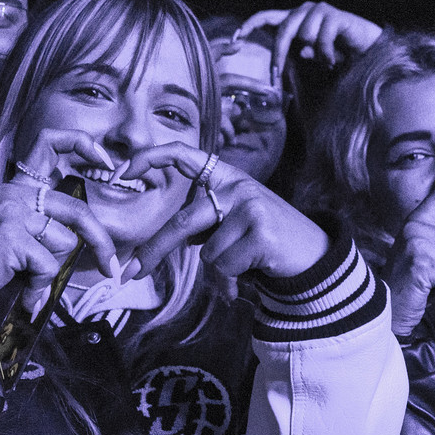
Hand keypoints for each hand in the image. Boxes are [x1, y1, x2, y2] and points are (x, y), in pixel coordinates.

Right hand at [0, 129, 120, 306]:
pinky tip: (24, 286)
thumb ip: (54, 222)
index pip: (48, 142)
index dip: (81, 143)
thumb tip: (95, 235)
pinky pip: (48, 263)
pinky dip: (41, 282)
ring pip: (64, 241)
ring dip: (52, 267)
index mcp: (19, 186)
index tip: (106, 162)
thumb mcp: (27, 233)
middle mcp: (14, 191)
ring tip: (27, 273)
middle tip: (109, 268)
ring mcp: (11, 210)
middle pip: (76, 209)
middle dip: (99, 241)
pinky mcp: (11, 233)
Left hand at [118, 144, 329, 280]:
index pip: (182, 155)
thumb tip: (159, 244)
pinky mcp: (262, 232)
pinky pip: (224, 266)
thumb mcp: (232, 219)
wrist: (312, 254)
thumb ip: (201, 222)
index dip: (149, 158)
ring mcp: (251, 207)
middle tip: (130, 272)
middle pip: (182, 222)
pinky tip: (252, 271)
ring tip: (242, 264)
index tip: (121, 172)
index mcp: (224, 176)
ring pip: (207, 253)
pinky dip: (231, 280)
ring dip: (218, 270)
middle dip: (154, 251)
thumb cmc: (264, 239)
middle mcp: (236, 185)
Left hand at [236, 2, 382, 83]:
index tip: (236, 37)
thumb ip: (292, 56)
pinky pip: (321, 39)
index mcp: (294, 20)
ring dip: (314, 55)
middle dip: (279, 54)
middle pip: (283, 29)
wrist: (365, 51)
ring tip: (325, 61)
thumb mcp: (308, 59)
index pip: (267, 17)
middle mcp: (304, 11)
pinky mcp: (335, 16)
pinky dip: (326, 55)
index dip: (250, 25)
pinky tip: (334, 61)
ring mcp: (320, 11)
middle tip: (276, 74)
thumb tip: (282, 60)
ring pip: (304, 36)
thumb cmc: (333, 55)